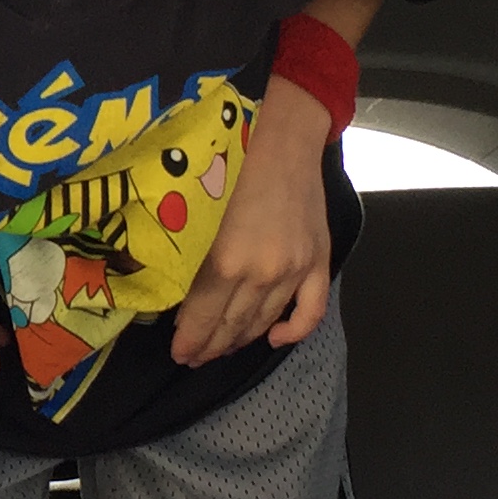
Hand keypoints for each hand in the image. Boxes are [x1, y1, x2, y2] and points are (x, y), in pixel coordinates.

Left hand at [169, 76, 335, 368]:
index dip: (190, 339)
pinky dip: (292, 332)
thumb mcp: (200, 213)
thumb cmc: (233, 166)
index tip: (179, 352)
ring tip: (222, 349)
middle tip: (194, 356)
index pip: (204, 315)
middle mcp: (263, 273)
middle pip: (232, 324)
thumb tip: (182, 294)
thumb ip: (193, 256)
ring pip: (264, 322)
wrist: (285, 142)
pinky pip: (310, 312)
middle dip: (210, 346)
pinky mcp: (318, 263)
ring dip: (241, 340)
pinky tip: (272, 338)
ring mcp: (294, 271)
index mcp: (228, 260)